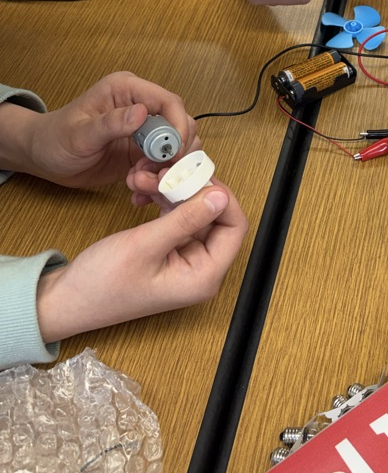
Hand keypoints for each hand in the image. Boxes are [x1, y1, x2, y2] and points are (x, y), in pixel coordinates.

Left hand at [0, 72, 195, 187]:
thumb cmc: (54, 139)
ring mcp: (144, 130)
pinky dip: (160, 179)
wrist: (44, 158)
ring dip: (168, 168)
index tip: (175, 152)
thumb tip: (141, 113)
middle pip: (181, 124)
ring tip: (144, 182)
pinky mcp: (144, 151)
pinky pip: (165, 164)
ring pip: (178, 146)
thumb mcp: (80, 133)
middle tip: (161, 173)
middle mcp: (141, 107)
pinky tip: (140, 190)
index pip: (169, 102)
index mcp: (126, 90)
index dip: (179, 126)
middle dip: (176, 151)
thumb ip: (110, 123)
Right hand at [36, 183, 248, 341]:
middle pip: (216, 217)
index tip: (196, 175)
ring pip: (194, 213)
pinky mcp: (170, 251)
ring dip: (173, 192)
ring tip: (146, 179)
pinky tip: (144, 192)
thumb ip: (186, 220)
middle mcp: (201, 269)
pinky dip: (164, 202)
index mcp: (204, 276)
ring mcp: (186, 259)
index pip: (234, 227)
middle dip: (192, 189)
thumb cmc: (103, 283)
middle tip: (166, 172)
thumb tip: (220, 196)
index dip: (221, 197)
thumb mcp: (145, 245)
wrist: (67, 300)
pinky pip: (177, 218)